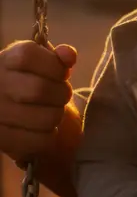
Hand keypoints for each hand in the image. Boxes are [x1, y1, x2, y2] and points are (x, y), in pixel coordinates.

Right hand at [0, 41, 76, 162]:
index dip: (54, 65)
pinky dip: (50, 136)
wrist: (7, 105)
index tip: (62, 73)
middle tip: (61, 95)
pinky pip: (41, 141)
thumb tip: (69, 56)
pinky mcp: (3, 140)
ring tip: (52, 111)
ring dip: (57, 115)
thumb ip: (57, 56)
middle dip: (61, 93)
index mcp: (5, 61)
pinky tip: (43, 128)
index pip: (28, 56)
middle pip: (39, 89)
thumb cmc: (30, 79)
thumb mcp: (41, 61)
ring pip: (46, 118)